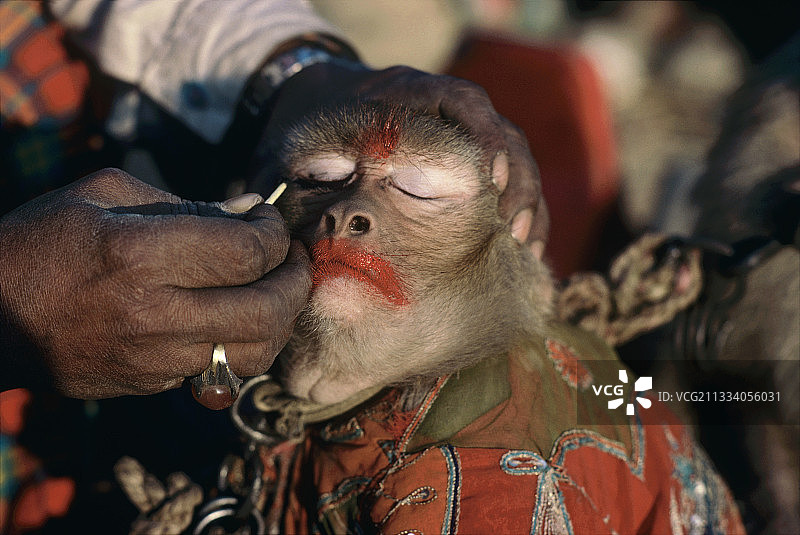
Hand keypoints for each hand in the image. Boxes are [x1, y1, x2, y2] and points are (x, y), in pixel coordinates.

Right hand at [0, 168, 310, 397]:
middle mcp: (153, 313)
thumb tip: (250, 211)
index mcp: (139, 253)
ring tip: (277, 289)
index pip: (247, 251)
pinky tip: (241, 316)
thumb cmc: (40, 242)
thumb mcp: (101, 196)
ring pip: (256, 352)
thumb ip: (184, 202)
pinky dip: (247, 344)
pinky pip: (223, 371)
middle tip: (292, 258)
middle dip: (295, 280)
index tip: (271, 222)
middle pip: (266, 310)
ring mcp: (153, 358)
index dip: (275, 234)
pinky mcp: (150, 385)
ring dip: (282, 319)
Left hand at [263, 63, 547, 254]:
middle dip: (515, 175)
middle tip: (512, 225)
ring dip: (525, 194)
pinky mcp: (462, 152)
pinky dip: (521, 202)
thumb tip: (270, 235)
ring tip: (524, 242)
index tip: (489, 179)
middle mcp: (436, 104)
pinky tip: (524, 243)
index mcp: (399, 95)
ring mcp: (454, 126)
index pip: (458, 101)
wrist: (311, 104)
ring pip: (512, 149)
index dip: (481, 137)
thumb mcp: (285, 157)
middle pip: (498, 127)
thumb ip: (281, 188)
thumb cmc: (299, 134)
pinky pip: (508, 169)